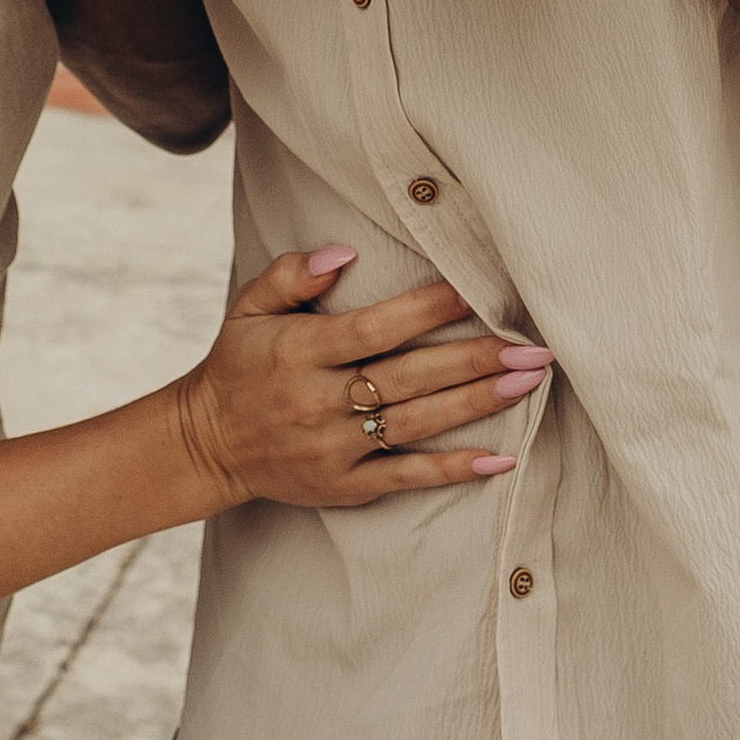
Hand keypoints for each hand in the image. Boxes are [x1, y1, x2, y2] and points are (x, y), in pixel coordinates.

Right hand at [171, 250, 553, 509]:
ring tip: (527, 383)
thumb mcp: (248, 307)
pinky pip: (406, 476)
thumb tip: (344, 254)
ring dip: (477, 403)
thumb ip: (292, 274)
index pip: (375, 328)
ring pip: (417, 423)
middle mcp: (320, 400)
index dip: (427, 310)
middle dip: (476, 359)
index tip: (475, 292)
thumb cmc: (238, 364)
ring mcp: (334, 447)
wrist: (206, 443)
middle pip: (410, 377)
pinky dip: (454, 470)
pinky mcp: (345, 485)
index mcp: (300, 351)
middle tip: (532, 347)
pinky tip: (500, 460)